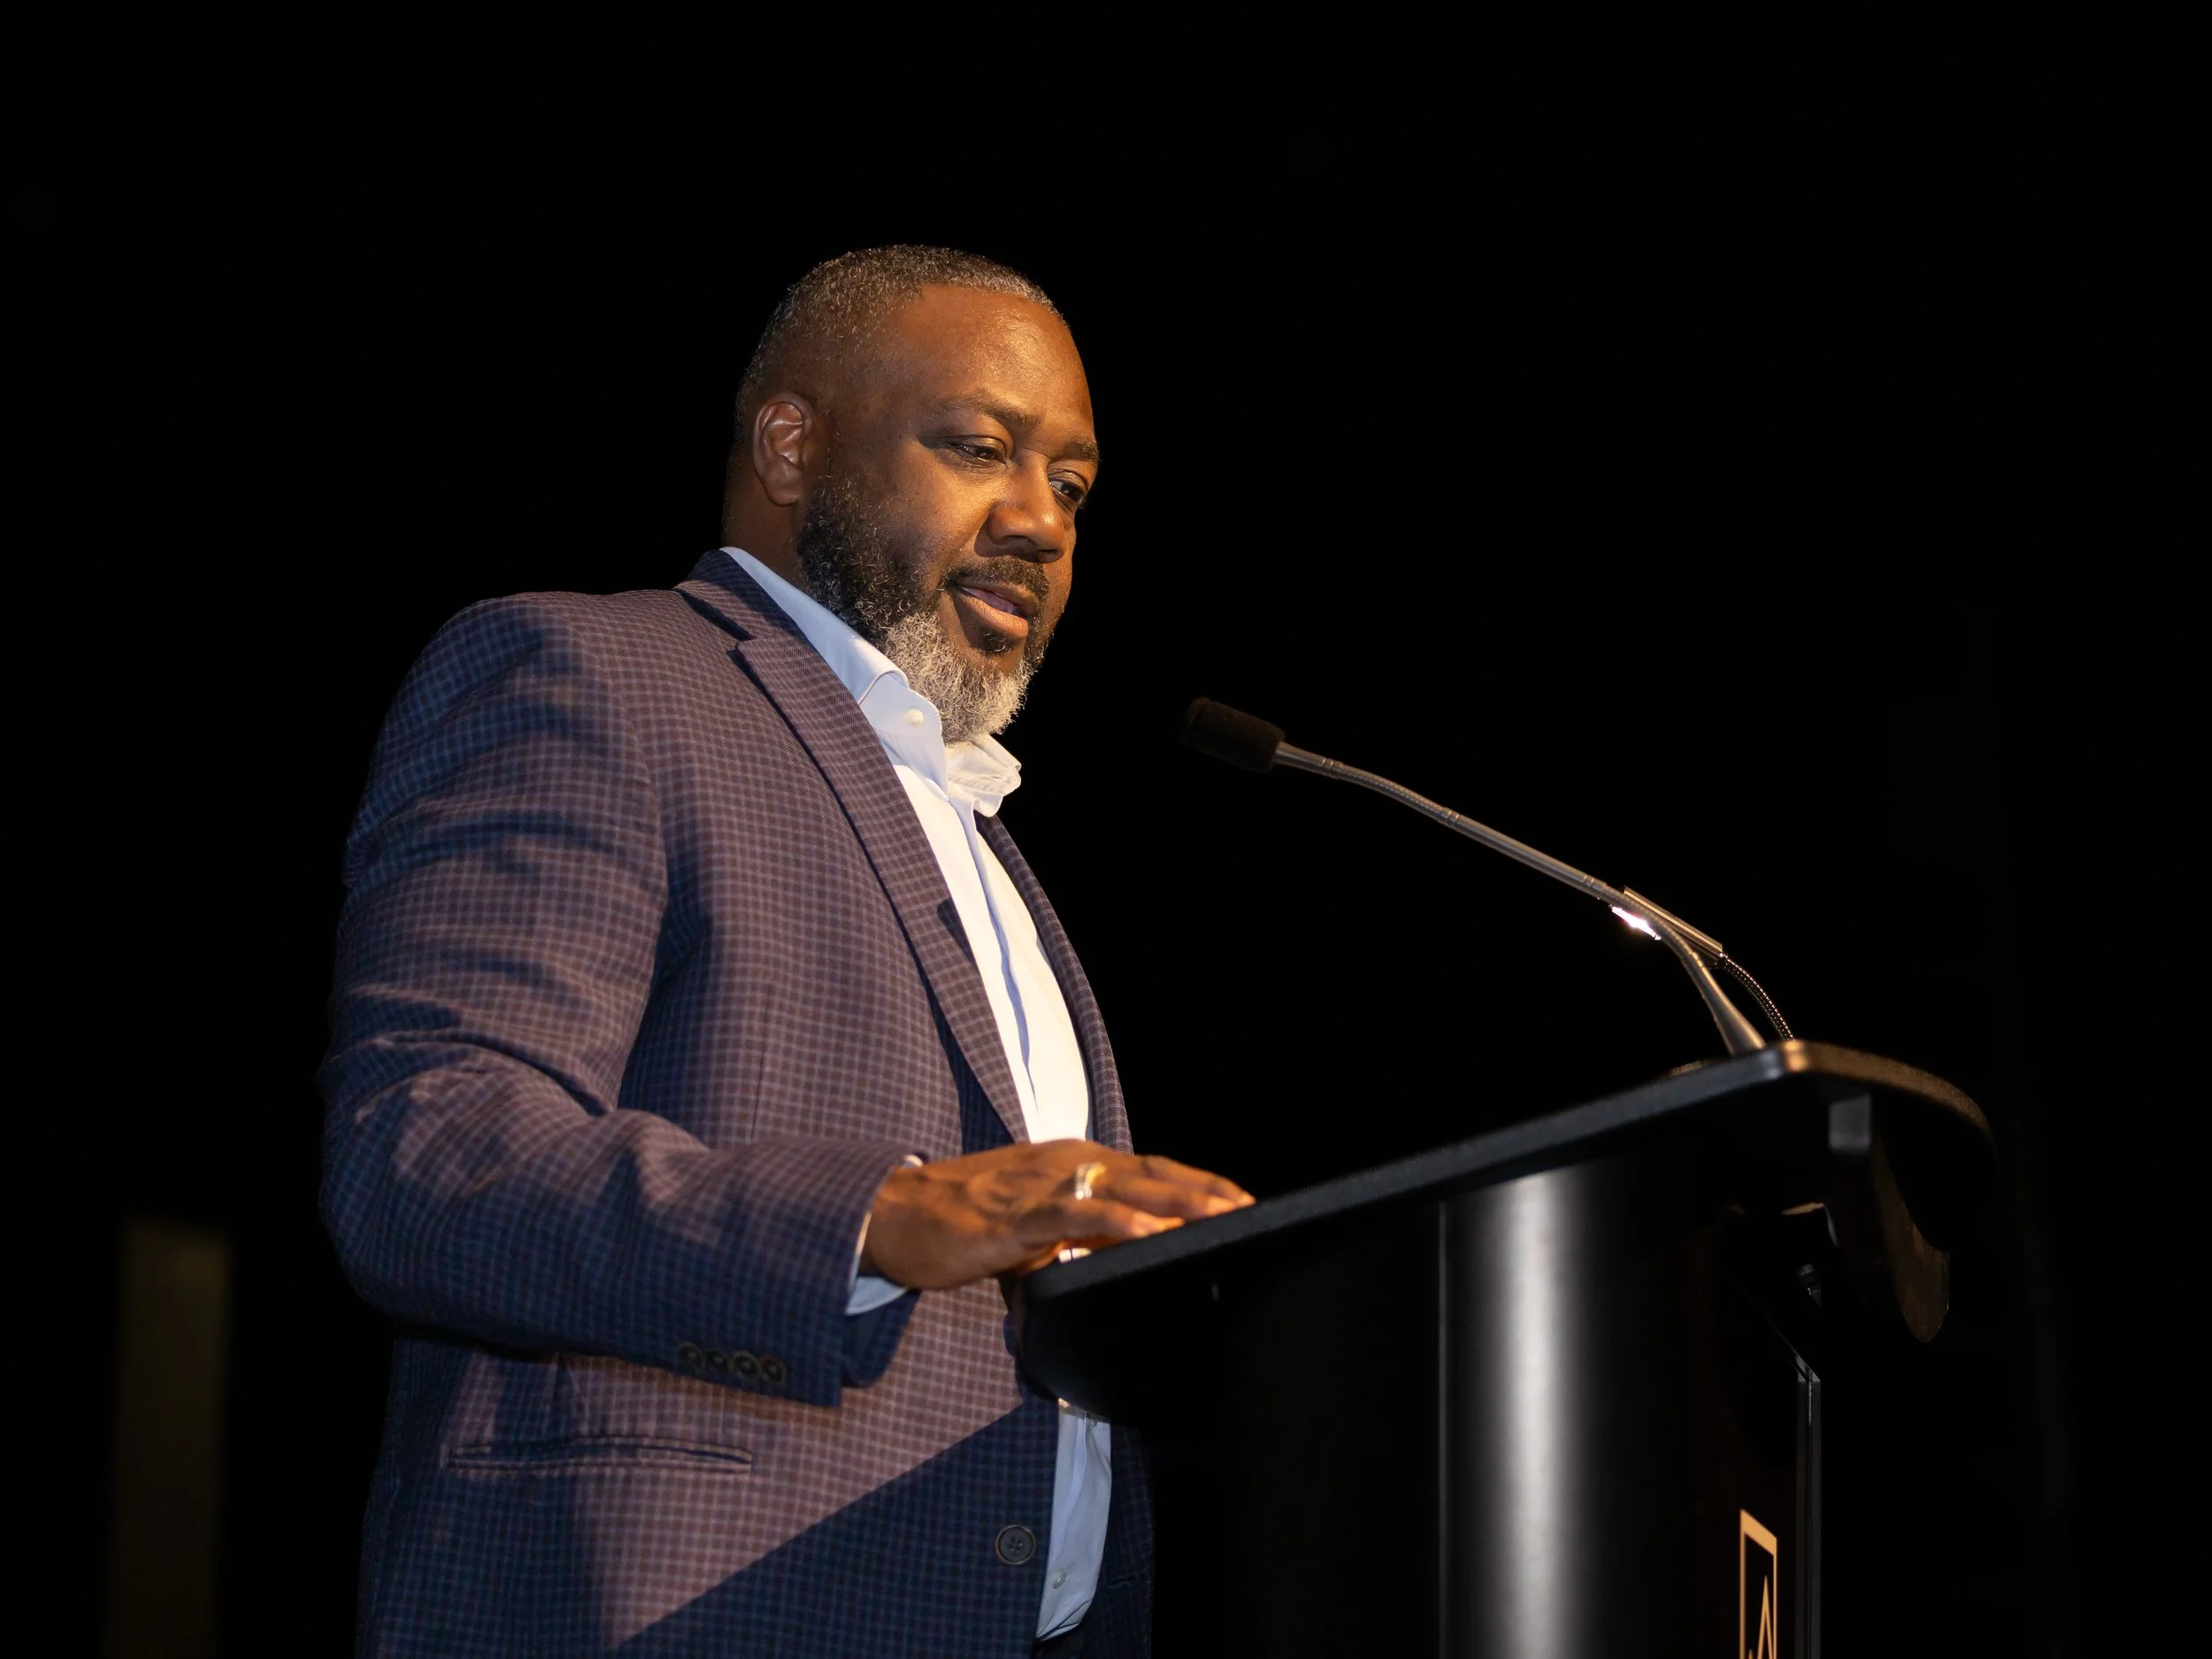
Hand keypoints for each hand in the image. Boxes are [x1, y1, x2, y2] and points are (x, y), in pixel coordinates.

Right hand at [858, 1139, 1253, 1290]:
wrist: (893, 1214)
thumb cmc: (963, 1223)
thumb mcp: (1034, 1232)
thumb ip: (1075, 1246)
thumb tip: (1111, 1275)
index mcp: (1074, 1165)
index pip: (1151, 1170)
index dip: (1198, 1184)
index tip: (1243, 1203)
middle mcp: (1067, 1164)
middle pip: (1152, 1173)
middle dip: (1205, 1191)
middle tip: (1253, 1209)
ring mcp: (1043, 1186)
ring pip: (1124, 1189)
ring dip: (1177, 1204)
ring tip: (1221, 1217)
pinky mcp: (1016, 1217)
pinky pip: (1076, 1218)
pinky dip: (1117, 1224)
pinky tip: (1149, 1236)